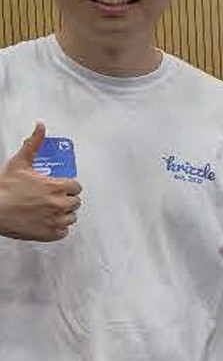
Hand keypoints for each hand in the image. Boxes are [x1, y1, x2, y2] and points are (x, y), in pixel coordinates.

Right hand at [0, 123, 82, 240]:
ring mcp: (56, 220)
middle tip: (52, 198)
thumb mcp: (20, 163)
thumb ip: (34, 144)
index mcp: (56, 187)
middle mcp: (60, 204)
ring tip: (48, 209)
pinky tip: (47, 221)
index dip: (68, 186)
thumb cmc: (5, 188)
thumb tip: (40, 127)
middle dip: (66, 199)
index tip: (60, 187)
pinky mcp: (51, 234)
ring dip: (63, 214)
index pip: (76, 187)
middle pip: (76, 202)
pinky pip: (64, 231)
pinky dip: (57, 228)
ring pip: (71, 217)